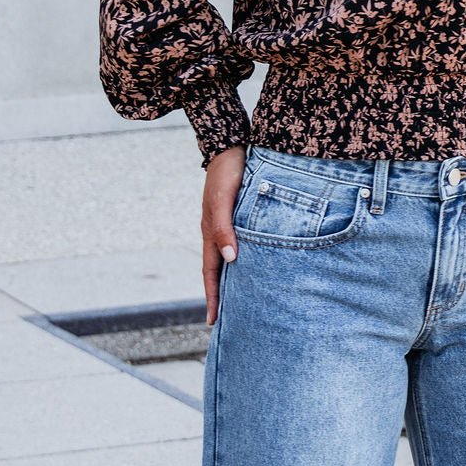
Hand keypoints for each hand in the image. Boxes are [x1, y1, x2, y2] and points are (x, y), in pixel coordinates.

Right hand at [201, 145, 246, 325]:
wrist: (231, 143)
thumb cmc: (228, 170)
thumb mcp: (223, 198)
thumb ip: (224, 228)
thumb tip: (230, 259)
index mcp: (210, 231)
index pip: (211, 272)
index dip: (213, 297)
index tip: (213, 322)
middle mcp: (217, 232)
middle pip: (218, 270)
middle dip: (222, 295)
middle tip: (228, 321)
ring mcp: (226, 224)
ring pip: (229, 259)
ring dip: (234, 279)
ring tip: (243, 300)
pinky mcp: (238, 215)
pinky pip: (240, 244)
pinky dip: (243, 260)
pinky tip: (255, 265)